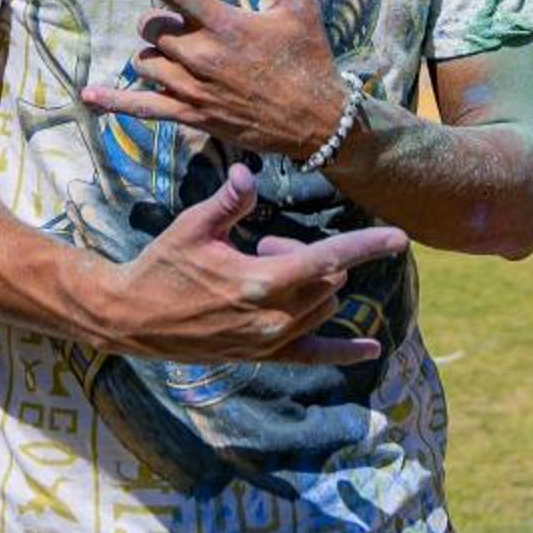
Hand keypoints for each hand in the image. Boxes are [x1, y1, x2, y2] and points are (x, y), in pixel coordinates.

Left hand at [90, 0, 348, 161]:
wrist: (316, 122)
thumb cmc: (309, 59)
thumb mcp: (301, 8)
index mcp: (223, 24)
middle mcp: (200, 55)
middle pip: (149, 26)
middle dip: (159, 21)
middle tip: (187, 26)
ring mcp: (191, 89)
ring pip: (144, 61)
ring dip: (154, 53)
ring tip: (181, 56)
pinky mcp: (190, 116)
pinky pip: (141, 108)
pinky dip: (114, 102)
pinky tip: (88, 96)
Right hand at [98, 164, 406, 364]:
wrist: (132, 318)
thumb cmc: (162, 266)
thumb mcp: (193, 227)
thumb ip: (229, 202)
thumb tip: (249, 175)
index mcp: (260, 282)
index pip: (328, 259)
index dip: (366, 246)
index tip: (401, 237)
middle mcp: (272, 317)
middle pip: (327, 280)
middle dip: (314, 256)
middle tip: (266, 243)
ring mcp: (268, 342)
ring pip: (323, 307)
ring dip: (313, 284)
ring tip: (266, 270)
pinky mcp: (261, 356)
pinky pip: (313, 356)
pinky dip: (343, 351)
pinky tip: (372, 350)